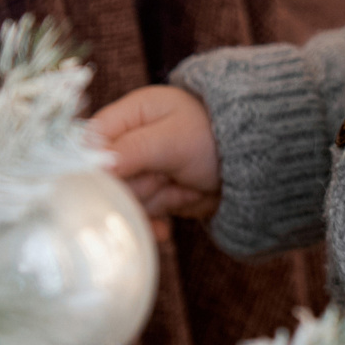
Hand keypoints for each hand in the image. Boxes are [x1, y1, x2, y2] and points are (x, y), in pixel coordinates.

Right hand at [89, 84, 222, 225]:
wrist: (253, 164)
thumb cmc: (216, 136)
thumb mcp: (174, 139)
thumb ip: (134, 149)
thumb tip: (98, 165)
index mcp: (129, 116)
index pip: (90, 142)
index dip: (97, 164)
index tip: (116, 179)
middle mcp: (128, 144)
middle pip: (105, 178)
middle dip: (135, 185)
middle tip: (163, 177)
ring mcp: (140, 172)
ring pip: (122, 200)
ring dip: (151, 202)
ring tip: (177, 185)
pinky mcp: (152, 196)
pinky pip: (138, 216)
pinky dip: (152, 222)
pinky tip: (164, 228)